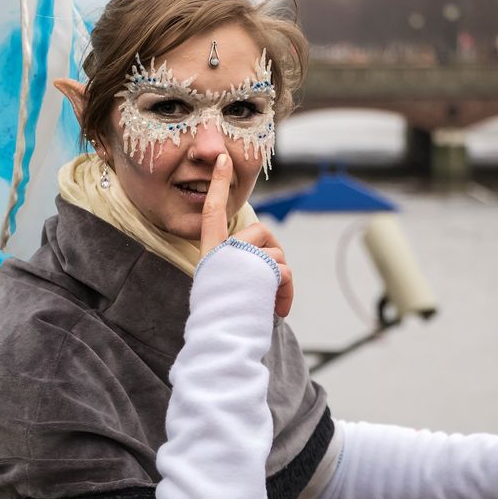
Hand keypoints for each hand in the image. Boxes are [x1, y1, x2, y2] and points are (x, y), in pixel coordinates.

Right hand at [199, 155, 293, 317]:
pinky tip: (278, 310)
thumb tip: (270, 261)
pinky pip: (284, 271)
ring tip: (270, 303)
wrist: (221, 339)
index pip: (213, 212)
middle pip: (261, 231)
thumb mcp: (225, 287)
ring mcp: (240, 258)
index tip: (223, 159)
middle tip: (272, 283)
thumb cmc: (224, 320)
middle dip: (274, 255)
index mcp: (211, 253)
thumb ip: (240, 267)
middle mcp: (222, 250)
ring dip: (280, 280)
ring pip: (276, 253)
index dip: (219, 185)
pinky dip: (287, 292)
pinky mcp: (258, 268)